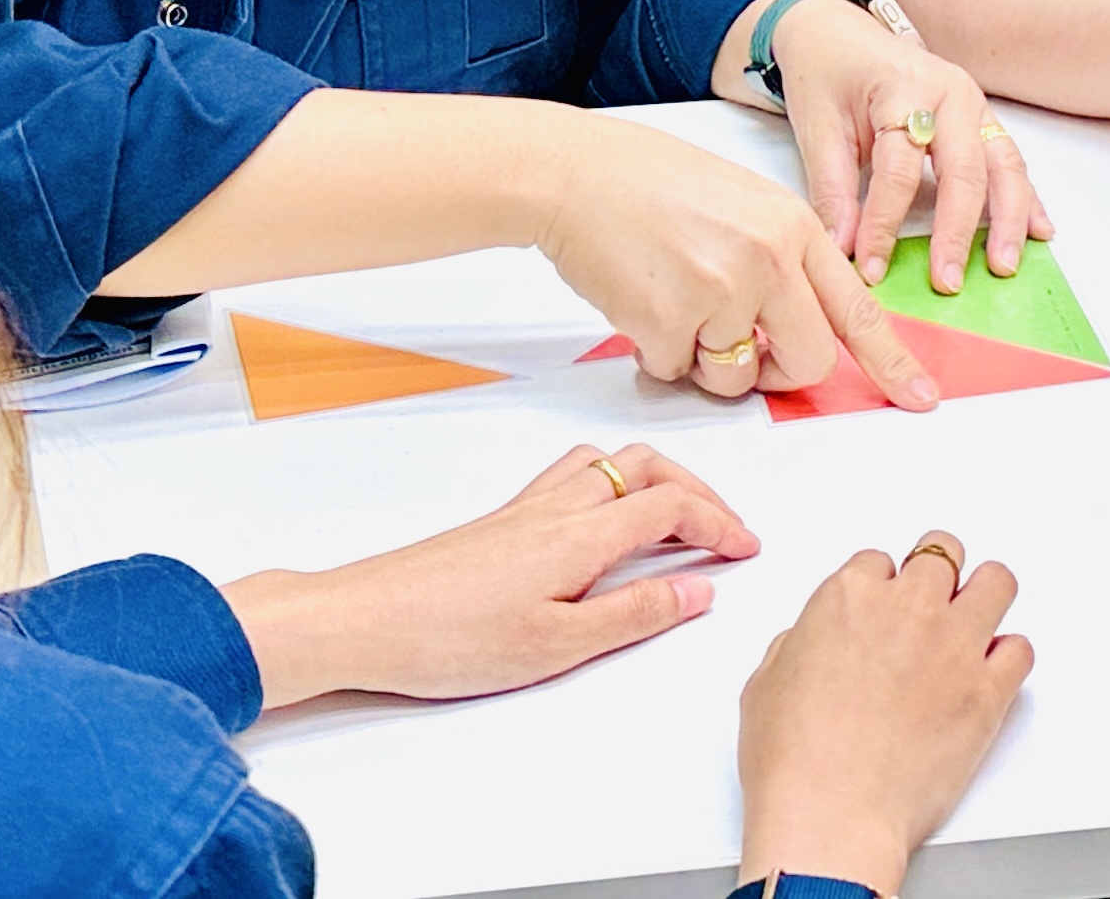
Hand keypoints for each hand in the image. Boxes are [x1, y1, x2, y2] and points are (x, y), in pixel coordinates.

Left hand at [220, 442, 757, 708]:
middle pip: (644, 467)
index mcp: (581, 535)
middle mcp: (556, 508)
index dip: (720, 522)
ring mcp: (523, 510)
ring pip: (605, 463)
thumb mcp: (558, 646)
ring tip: (674, 515)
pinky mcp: (498, 523)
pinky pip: (571, 476)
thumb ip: (634, 614)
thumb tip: (699, 590)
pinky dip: (609, 482)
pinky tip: (601, 520)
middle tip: (725, 529)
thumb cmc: (450, 640)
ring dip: (653, 476)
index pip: (672, 506)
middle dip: (697, 490)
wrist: (362, 621)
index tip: (747, 549)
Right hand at [537, 119, 937, 408]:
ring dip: (706, 362)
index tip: (920, 398)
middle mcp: (769, 260)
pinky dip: (656, 354)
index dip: (893, 362)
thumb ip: (782, 263)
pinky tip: (639, 302)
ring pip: (737, 378)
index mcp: (794, 228)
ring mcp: (721, 291)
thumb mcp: (744, 206)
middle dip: (778, 374)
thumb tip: (796, 330)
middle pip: (809, 362)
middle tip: (742, 353)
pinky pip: (676, 372)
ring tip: (675, 307)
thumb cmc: (651, 185)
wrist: (576, 173)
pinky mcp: (669, 319)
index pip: (859, 309)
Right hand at [737, 530, 1035, 890]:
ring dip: (985, 595)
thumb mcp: (765, 684)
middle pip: (941, 554)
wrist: (831, 815)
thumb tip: (812, 645)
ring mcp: (954, 646)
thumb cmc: (794, 761)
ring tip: (975, 617)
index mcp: (849, 598)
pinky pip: (1021, 649)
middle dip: (936, 575)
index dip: (881, 587)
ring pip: (996, 582)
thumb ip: (799, 645)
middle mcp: (908, 609)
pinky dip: (1009, 656)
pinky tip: (993, 670)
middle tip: (932, 600)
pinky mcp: (988, 690)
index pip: (877, 562)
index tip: (882, 606)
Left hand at [766, 0, 1054, 291]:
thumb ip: (832, 190)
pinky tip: (1038, 231)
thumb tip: (842, 249)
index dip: (884, 224)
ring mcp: (975, 105)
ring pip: (1003, 166)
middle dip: (958, 231)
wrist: (838, 30)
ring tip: (1002, 265)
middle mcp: (950, 94)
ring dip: (1007, 220)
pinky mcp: (983, 119)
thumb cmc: (828, 74)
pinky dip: (1026, 198)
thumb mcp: (817, 128)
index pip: (899, 170)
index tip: (871, 268)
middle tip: (948, 281)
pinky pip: (1011, 160)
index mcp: (904, 89)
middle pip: (964, 170)